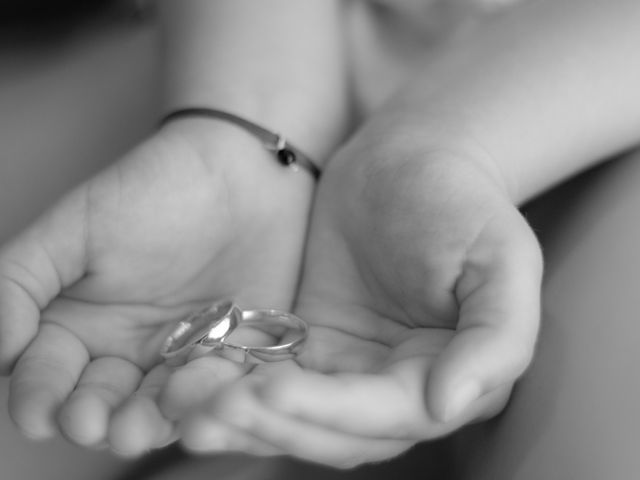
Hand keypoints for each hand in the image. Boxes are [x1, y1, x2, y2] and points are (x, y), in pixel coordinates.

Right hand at [0, 118, 312, 453]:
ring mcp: (181, 354)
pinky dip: (207, 400)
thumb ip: (21, 282)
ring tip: (135, 431)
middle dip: (92, 418)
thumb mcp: (74, 228)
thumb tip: (0, 352)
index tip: (37, 415)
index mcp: (79, 323)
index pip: (49, 374)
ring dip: (145, 422)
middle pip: (102, 401)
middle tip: (91, 424)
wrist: (238, 171)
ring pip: (158, 404)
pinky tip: (197, 406)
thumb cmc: (151, 189)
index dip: (39, 397)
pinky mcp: (233, 352)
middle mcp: (127, 349)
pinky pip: (219, 385)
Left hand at [169, 128, 542, 466]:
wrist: (412, 158)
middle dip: (271, 427)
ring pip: (291, 416)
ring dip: (239, 420)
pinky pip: (265, 375)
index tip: (269, 392)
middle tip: (208, 413)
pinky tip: (184, 381)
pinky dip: (228, 384)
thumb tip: (449, 407)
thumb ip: (498, 338)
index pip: (385, 417)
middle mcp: (395, 388)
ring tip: (182, 408)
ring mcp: (347, 369)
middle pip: (331, 433)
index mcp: (447, 377)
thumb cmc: (463, 202)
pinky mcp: (307, 344)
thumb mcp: (503, 259)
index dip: (327, 412)